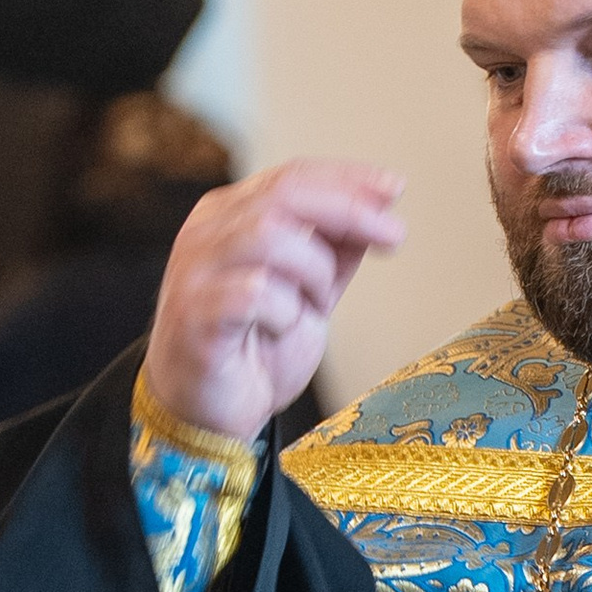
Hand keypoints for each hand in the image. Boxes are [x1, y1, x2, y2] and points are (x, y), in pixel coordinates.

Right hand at [143, 159, 404, 439]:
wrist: (208, 414)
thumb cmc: (255, 348)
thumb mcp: (308, 291)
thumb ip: (334, 250)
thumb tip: (380, 207)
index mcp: (230, 215)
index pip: (293, 177)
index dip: (348, 179)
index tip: (395, 189)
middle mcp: (207, 233)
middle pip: (285, 194)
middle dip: (349, 210)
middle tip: (393, 236)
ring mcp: (196, 271)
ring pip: (271, 236)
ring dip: (313, 271)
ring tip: (315, 305)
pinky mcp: (196, 314)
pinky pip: (255, 293)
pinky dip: (286, 312)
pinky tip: (283, 329)